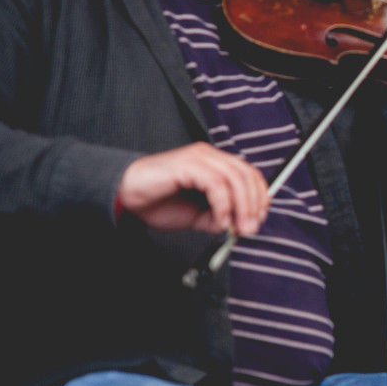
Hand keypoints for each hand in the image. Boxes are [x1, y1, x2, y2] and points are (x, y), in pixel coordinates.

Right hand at [116, 142, 269, 235]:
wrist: (127, 197)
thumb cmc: (158, 202)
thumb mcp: (197, 215)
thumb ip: (218, 217)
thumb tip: (237, 226)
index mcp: (215, 164)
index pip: (249, 174)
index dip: (259, 197)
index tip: (259, 220)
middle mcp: (209, 156)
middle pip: (246, 175)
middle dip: (254, 205)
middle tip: (250, 228)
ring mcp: (199, 158)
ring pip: (234, 178)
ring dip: (242, 206)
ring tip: (238, 228)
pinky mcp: (187, 164)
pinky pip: (215, 183)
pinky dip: (223, 204)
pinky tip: (220, 221)